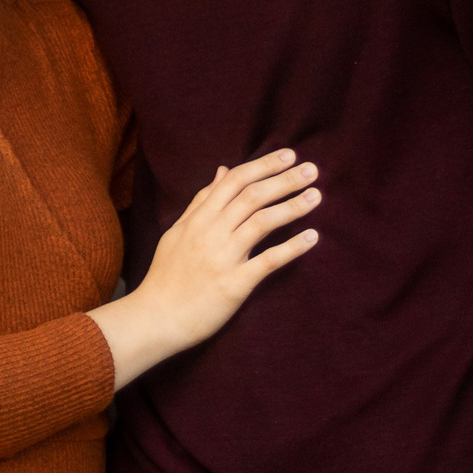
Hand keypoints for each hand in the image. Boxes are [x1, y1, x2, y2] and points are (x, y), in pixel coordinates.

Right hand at [87, 152, 320, 387]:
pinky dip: (292, 248)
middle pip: (252, 196)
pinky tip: (312, 237)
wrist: (156, 318)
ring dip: (292, 206)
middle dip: (284, 180)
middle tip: (311, 169)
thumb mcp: (178, 231)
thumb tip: (222, 170)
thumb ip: (201, 201)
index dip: (263, 165)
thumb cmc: (166, 276)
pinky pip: (267, 261)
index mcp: (198, 219)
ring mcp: (223, 258)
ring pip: (262, 222)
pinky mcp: (234, 285)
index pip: (234, 181)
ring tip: (316, 195)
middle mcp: (211, 233)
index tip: (289, 155)